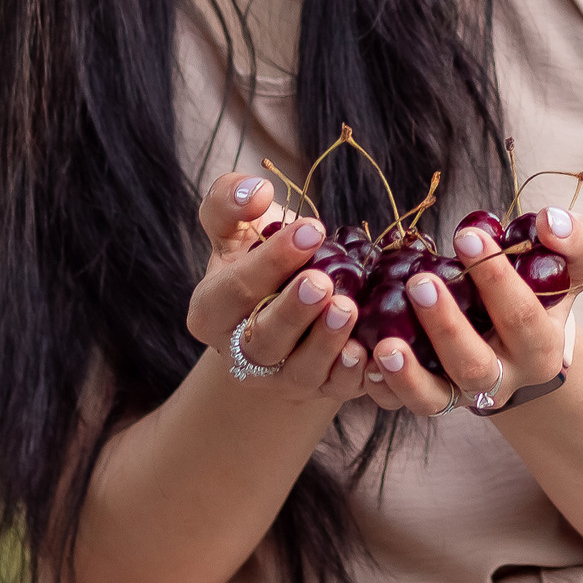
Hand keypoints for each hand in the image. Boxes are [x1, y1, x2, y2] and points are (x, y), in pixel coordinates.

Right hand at [186, 173, 373, 404]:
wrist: (283, 302)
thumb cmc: (256, 256)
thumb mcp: (232, 226)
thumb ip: (229, 199)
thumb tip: (258, 191)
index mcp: (211, 312)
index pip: (234, 290)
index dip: (271, 261)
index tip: (312, 229)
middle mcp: (240, 354)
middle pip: (262, 340)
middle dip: (292, 311)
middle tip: (322, 282)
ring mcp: (280, 378)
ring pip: (299, 371)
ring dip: (325, 343)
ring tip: (348, 308)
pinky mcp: (319, 391)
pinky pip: (338, 389)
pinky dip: (355, 374)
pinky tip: (371, 351)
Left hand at [363, 205, 582, 415]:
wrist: (526, 341)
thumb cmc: (544, 291)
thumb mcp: (572, 266)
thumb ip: (576, 239)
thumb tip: (548, 223)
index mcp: (543, 347)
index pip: (523, 317)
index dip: (496, 279)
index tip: (465, 235)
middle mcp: (506, 378)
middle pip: (477, 365)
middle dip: (448, 325)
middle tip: (420, 282)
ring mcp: (466, 394)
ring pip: (440, 396)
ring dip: (411, 372)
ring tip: (385, 343)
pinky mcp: (435, 399)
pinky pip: (409, 403)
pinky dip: (390, 387)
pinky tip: (369, 357)